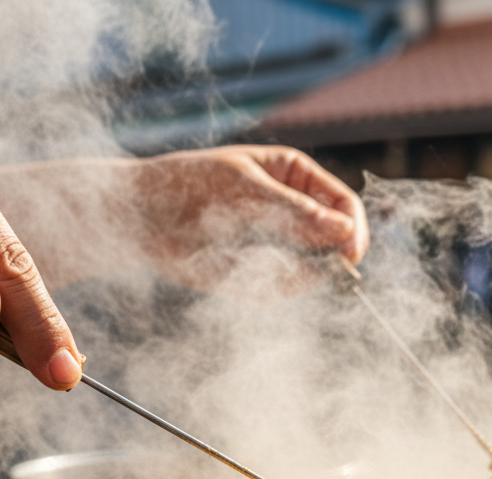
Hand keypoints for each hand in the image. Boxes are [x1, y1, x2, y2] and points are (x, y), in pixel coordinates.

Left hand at [133, 145, 368, 293]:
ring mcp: (280, 245)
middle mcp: (295, 212)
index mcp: (297, 177)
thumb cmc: (187, 186)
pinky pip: (280, 289)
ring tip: (246, 258)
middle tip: (308, 268)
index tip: (349, 253)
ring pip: (311, 271)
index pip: (342, 205)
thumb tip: (344, 230)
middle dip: (324, 257)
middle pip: (335, 242)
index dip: (352, 230)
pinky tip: (234, 266)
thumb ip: (294, 211)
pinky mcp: (261, 274)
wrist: (139, 216)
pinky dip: (265, 286)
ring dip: (290, 274)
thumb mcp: (242, 189)